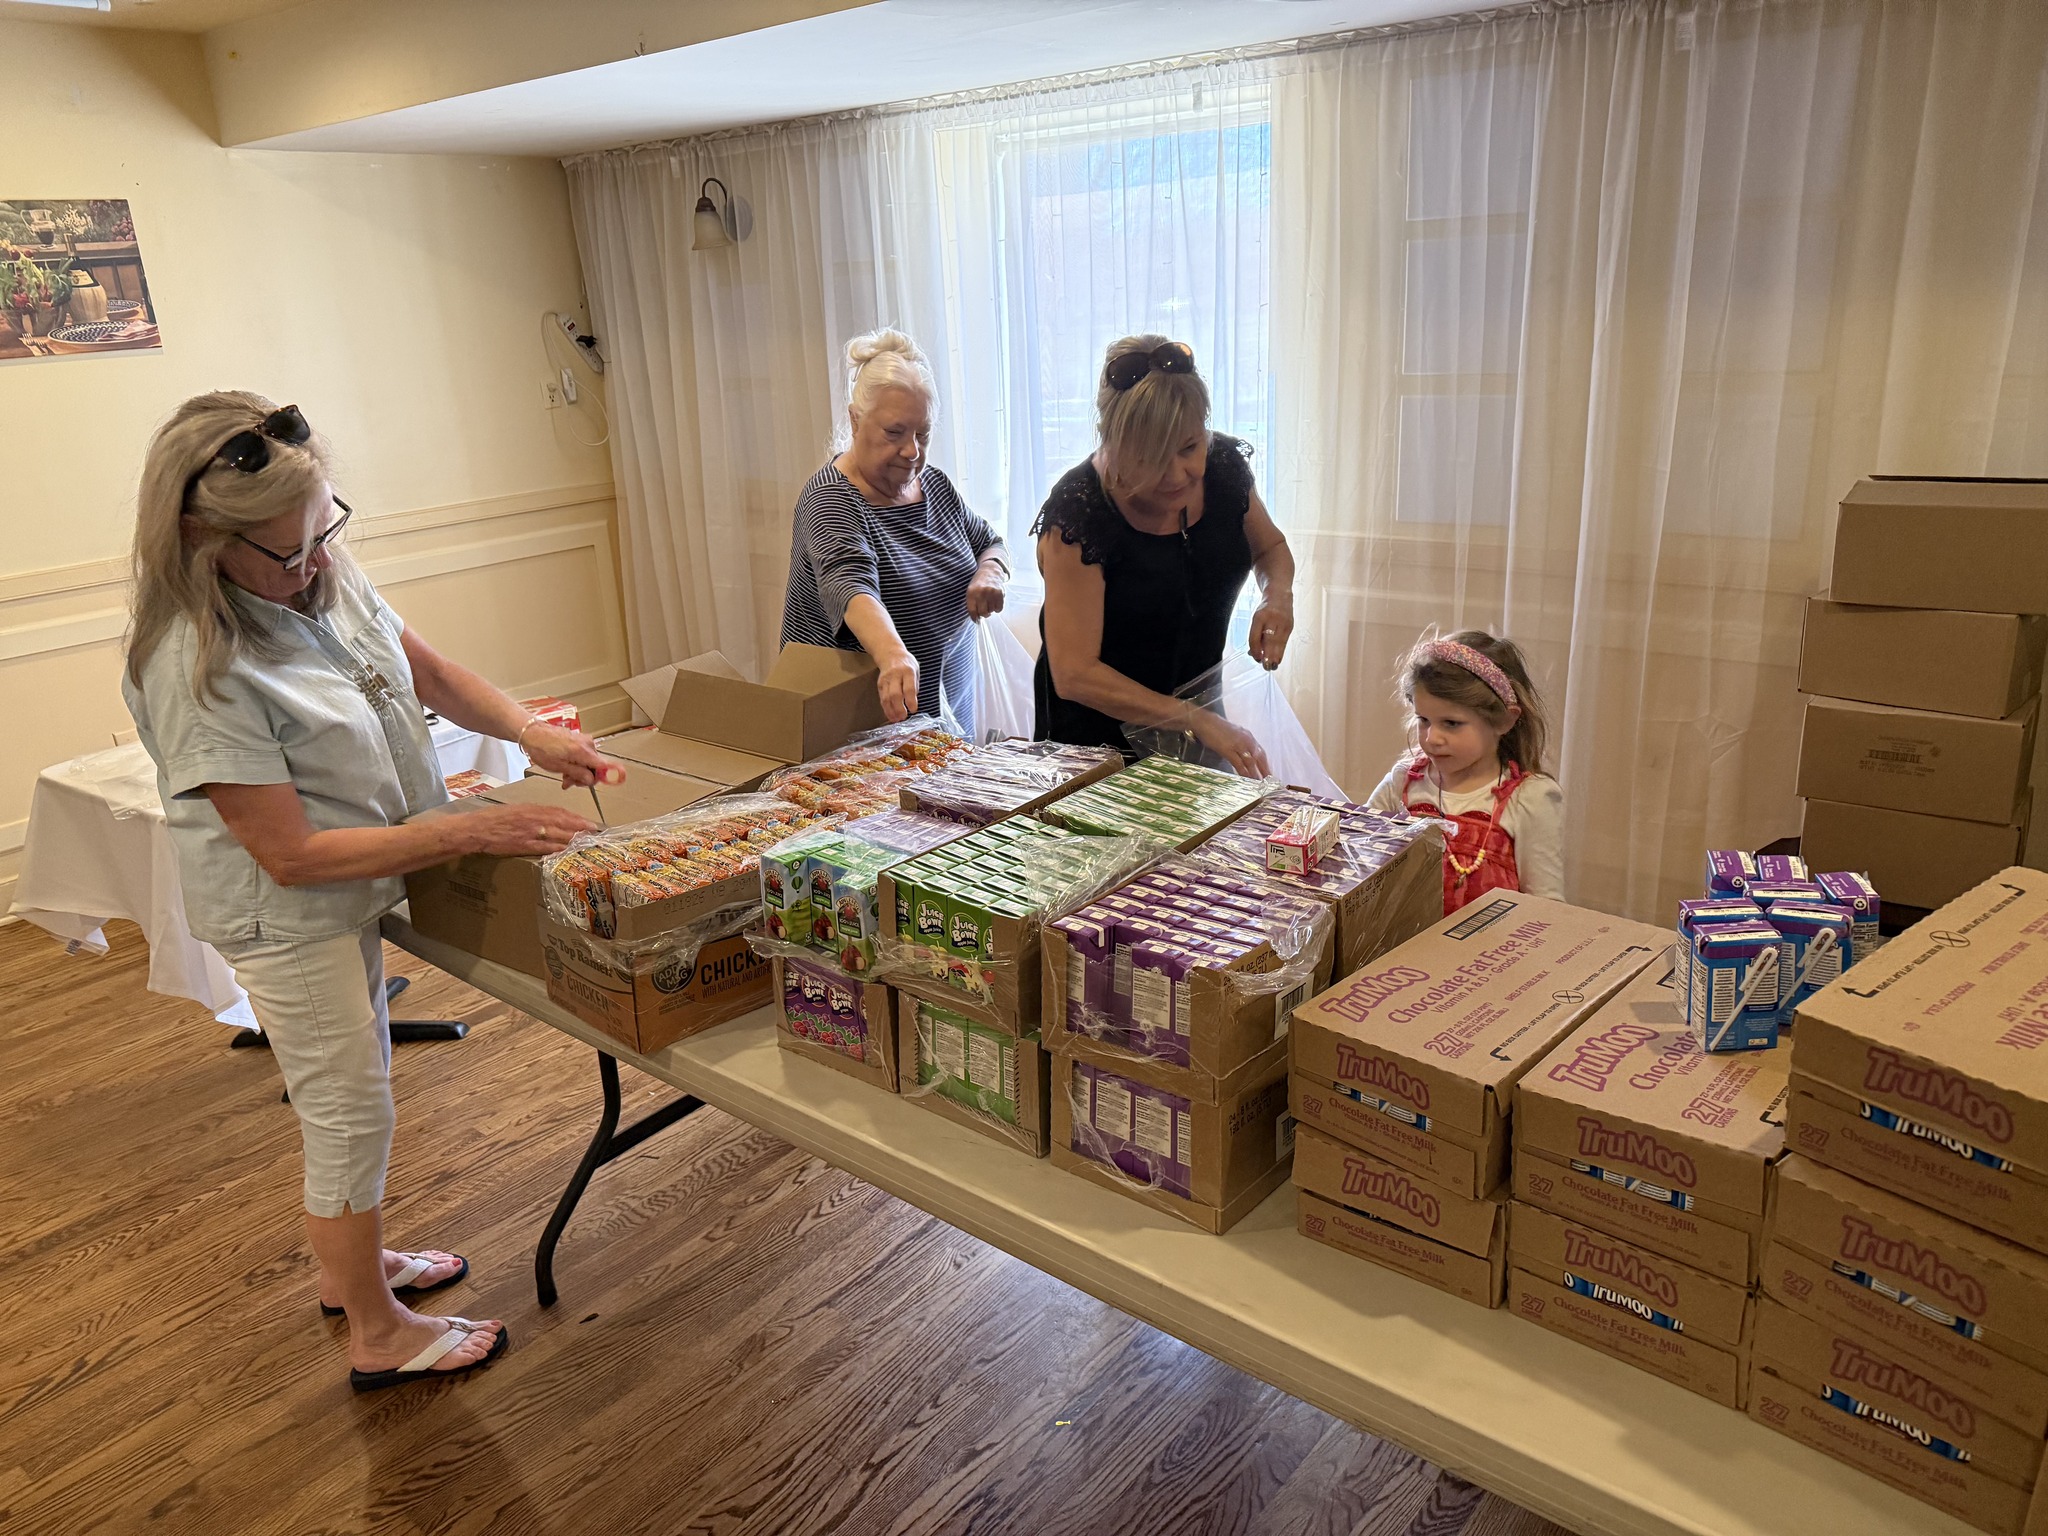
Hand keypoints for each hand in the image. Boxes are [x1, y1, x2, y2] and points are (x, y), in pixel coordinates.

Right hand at [464, 803, 595, 857]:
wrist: (478, 829)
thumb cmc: (495, 818)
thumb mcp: (517, 809)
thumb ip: (534, 813)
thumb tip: (549, 817)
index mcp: (533, 809)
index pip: (560, 813)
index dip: (576, 818)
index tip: (588, 822)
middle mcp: (535, 820)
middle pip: (564, 824)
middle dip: (581, 829)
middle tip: (594, 833)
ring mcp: (531, 833)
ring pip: (558, 836)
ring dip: (573, 840)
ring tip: (585, 843)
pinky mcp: (525, 846)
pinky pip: (546, 848)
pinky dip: (558, 849)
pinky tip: (567, 851)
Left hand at [523, 723, 624, 788]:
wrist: (533, 733)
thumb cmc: (542, 748)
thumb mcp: (559, 767)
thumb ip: (578, 774)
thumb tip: (591, 780)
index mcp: (583, 751)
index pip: (605, 765)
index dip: (609, 775)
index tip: (617, 780)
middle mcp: (588, 744)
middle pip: (596, 766)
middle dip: (584, 777)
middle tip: (570, 782)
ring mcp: (584, 740)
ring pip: (589, 762)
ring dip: (579, 771)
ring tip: (565, 776)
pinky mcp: (580, 739)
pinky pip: (584, 755)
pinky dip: (577, 763)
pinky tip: (567, 767)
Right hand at [877, 648, 920, 722]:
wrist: (890, 653)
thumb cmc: (906, 664)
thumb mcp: (916, 671)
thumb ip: (915, 686)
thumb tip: (912, 702)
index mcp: (907, 671)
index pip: (909, 688)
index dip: (911, 700)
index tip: (913, 710)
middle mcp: (895, 675)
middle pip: (895, 694)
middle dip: (899, 708)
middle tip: (903, 717)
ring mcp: (885, 680)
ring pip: (887, 698)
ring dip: (891, 711)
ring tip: (896, 720)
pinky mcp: (879, 684)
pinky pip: (882, 698)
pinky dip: (886, 708)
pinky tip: (891, 715)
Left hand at [966, 561, 1006, 618]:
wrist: (990, 571)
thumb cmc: (978, 583)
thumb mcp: (970, 591)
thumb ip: (971, 604)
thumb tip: (976, 619)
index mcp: (971, 592)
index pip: (972, 611)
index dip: (975, 618)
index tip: (976, 620)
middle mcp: (981, 592)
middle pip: (983, 613)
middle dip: (983, 614)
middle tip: (984, 611)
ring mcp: (991, 592)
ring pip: (992, 611)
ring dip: (990, 610)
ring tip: (989, 603)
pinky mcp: (1000, 593)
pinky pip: (999, 608)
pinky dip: (997, 608)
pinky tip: (994, 602)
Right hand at [1190, 708, 1270, 777]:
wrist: (1204, 721)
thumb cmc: (1216, 728)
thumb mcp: (1233, 734)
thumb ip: (1240, 743)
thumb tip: (1244, 755)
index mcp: (1248, 736)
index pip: (1261, 752)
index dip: (1266, 764)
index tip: (1269, 773)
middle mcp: (1246, 740)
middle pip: (1259, 757)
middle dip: (1264, 770)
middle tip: (1269, 782)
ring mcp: (1237, 745)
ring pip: (1250, 761)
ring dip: (1255, 774)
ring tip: (1259, 784)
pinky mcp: (1228, 750)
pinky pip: (1238, 763)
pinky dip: (1244, 772)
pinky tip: (1246, 779)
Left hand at [1250, 597, 1293, 669]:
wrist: (1280, 594)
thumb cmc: (1266, 609)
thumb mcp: (1257, 619)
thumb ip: (1255, 635)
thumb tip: (1253, 653)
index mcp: (1259, 616)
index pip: (1255, 635)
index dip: (1255, 649)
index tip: (1256, 658)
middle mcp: (1272, 618)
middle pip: (1269, 640)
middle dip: (1267, 655)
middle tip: (1265, 667)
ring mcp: (1283, 621)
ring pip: (1278, 642)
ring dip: (1275, 656)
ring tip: (1272, 666)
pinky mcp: (1290, 625)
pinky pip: (1284, 641)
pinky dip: (1280, 651)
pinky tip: (1278, 659)